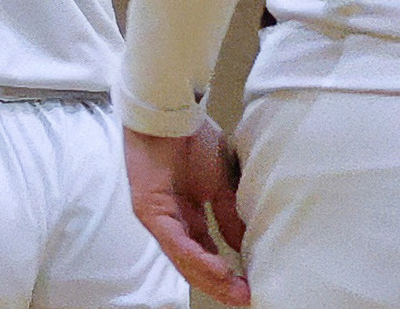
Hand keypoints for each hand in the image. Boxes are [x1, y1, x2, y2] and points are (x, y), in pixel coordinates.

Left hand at [125, 119, 248, 305]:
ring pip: (184, 258)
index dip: (226, 270)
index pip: (206, 250)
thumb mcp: (221, 182)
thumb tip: (244, 245)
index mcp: (185, 214)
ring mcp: (158, 218)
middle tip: (245, 298)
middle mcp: (170, 221)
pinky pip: (175, 242)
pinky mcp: (149, 211)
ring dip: (211, 277)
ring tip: (236, 292)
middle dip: (221, 283)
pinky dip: (197, 258)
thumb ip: (229, 214)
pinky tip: (218, 270)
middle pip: (194, 262)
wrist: (170, 110)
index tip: (250, 284)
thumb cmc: (192, 138)